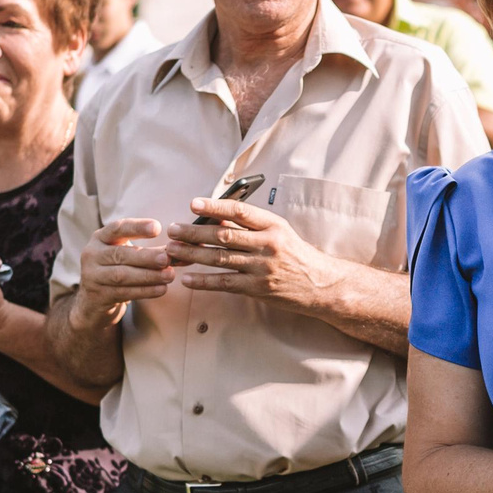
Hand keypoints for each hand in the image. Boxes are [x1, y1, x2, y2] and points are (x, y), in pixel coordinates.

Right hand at [74, 218, 173, 319]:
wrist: (92, 301)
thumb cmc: (117, 270)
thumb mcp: (127, 255)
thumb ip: (153, 251)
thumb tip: (182, 250)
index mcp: (100, 238)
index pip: (117, 228)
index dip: (137, 227)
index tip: (157, 228)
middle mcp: (92, 255)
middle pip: (120, 254)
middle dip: (145, 257)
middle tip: (166, 259)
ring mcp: (93, 276)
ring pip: (122, 275)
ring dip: (148, 275)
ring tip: (169, 275)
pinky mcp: (99, 296)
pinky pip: (124, 292)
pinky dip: (145, 291)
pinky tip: (162, 289)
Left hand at [167, 197, 335, 307]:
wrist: (320, 285)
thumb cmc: (296, 255)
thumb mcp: (279, 233)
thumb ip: (251, 227)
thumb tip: (216, 220)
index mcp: (273, 226)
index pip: (239, 212)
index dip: (215, 207)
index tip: (194, 204)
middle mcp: (267, 245)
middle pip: (224, 236)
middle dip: (193, 233)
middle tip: (173, 230)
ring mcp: (261, 267)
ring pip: (220, 259)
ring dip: (192, 254)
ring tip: (172, 251)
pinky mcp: (257, 288)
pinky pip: (225, 283)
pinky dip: (204, 281)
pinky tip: (187, 278)